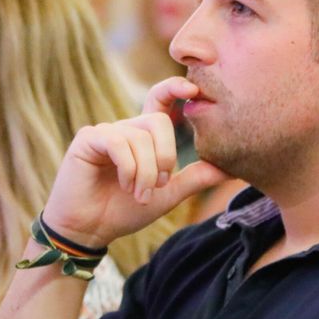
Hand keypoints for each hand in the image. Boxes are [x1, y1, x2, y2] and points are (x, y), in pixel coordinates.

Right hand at [41, 77, 229, 247]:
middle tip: (159, 184)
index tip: (193, 90)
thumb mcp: (168, 194)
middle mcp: (126, 129)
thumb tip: (230, 168)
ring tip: (139, 195)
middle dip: (166, 156)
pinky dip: (128, 167)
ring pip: (140, 137)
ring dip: (145, 172)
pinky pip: (118, 142)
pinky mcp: (88, 140)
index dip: (175, 88)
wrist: (89, 230)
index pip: (161, 100)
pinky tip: (126, 185)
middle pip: (158, 121)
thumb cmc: (124, 210)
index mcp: (144, 136)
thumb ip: (196, 178)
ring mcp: (106, 132)